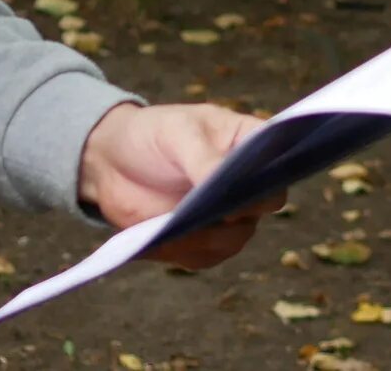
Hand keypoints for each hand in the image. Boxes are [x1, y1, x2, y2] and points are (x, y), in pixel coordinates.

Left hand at [78, 103, 277, 268]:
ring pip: (234, 238)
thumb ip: (204, 158)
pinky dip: (182, 249)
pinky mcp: (202, 243)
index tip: (248, 186)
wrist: (112, 161)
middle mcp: (247, 185)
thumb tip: (229, 188)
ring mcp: (228, 216)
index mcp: (251, 145)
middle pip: (261, 207)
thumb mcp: (178, 134)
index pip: (279, 166)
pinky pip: (203, 256)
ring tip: (173, 224)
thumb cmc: (153, 134)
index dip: (271, 179)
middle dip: (235, 211)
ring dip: (205, 234)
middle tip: (210, 210)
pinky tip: (160, 236)